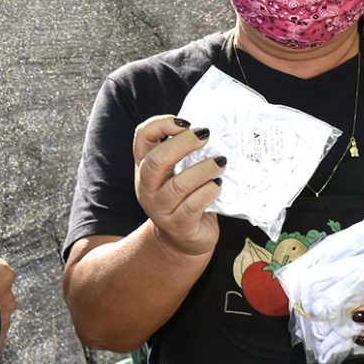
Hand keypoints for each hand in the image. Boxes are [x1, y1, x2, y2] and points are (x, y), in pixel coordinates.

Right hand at [132, 115, 223, 257]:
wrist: (181, 241)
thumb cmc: (184, 199)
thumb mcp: (175, 173)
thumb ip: (183, 153)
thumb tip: (208, 129)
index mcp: (145, 167)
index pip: (142, 137)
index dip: (161, 124)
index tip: (185, 123)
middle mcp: (147, 187)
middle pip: (156, 160)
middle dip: (183, 143)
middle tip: (206, 136)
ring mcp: (160, 208)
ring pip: (178, 185)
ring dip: (203, 170)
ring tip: (220, 163)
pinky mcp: (178, 225)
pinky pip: (193, 205)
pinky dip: (208, 192)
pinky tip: (217, 186)